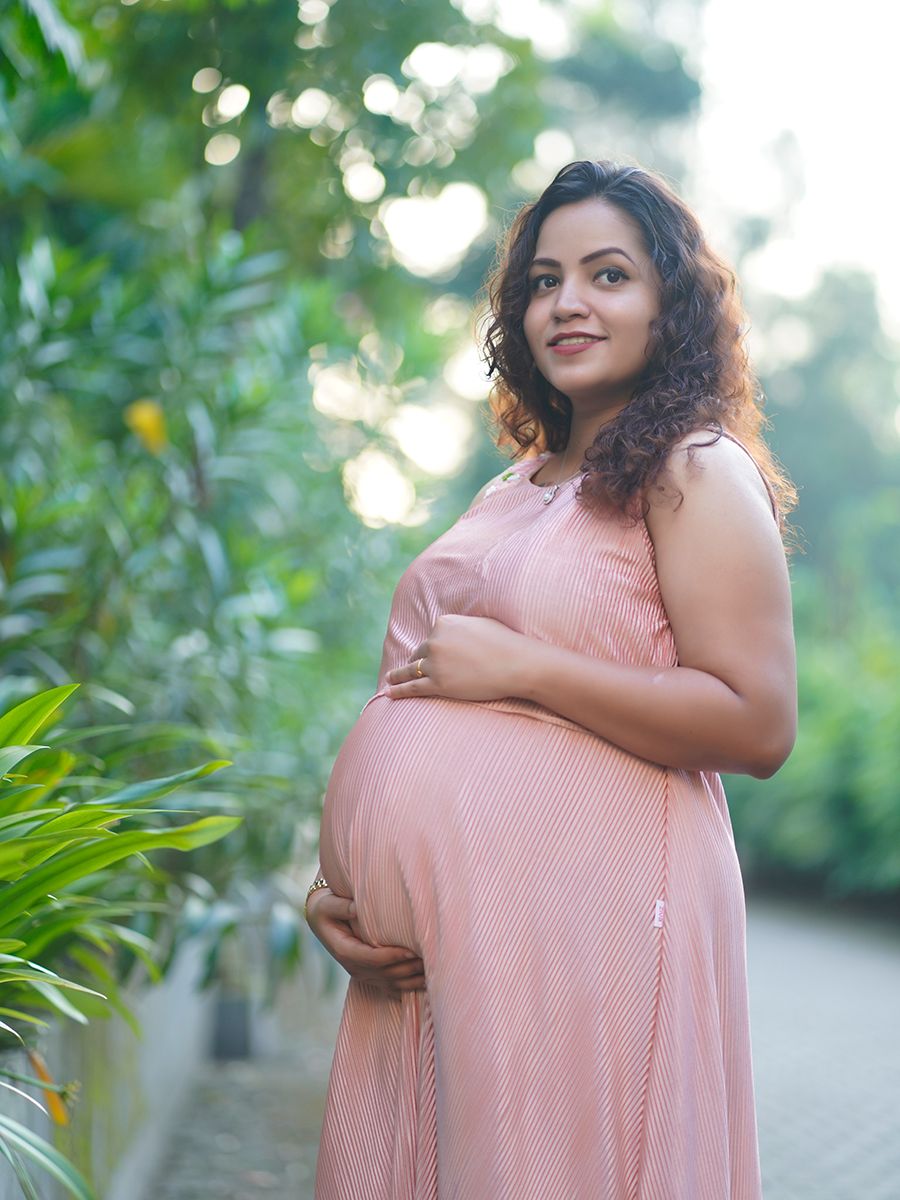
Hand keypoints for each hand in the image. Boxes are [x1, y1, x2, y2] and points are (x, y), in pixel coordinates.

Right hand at [305, 888, 424, 993]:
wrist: (322, 920)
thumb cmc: (327, 909)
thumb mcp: (327, 905)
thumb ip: (342, 906)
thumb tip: (357, 907)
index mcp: (345, 951)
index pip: (372, 959)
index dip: (391, 957)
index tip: (410, 951)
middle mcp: (355, 968)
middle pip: (386, 974)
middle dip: (408, 969)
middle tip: (430, 959)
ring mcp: (364, 975)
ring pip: (392, 984)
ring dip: (413, 980)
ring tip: (434, 972)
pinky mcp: (371, 976)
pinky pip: (392, 987)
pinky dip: (409, 988)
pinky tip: (427, 985)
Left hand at [386, 613, 527, 701]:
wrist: (517, 664)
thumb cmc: (505, 643)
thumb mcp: (479, 623)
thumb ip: (461, 626)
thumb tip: (454, 630)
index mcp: (444, 623)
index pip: (432, 636)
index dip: (434, 647)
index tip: (433, 654)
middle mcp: (435, 641)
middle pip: (421, 653)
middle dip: (420, 661)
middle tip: (409, 669)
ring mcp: (435, 664)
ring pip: (411, 670)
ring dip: (398, 675)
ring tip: (390, 679)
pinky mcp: (438, 684)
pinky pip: (412, 687)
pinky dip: (398, 690)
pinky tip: (389, 692)